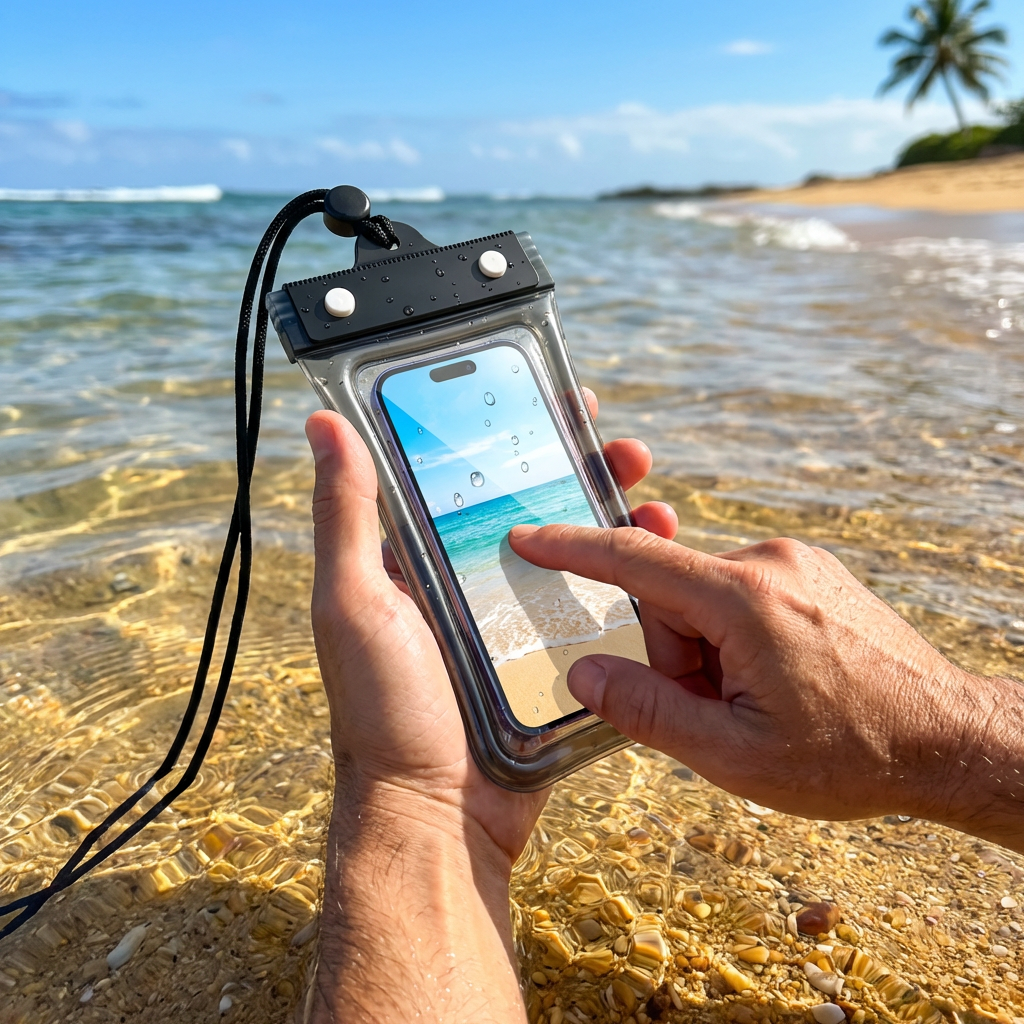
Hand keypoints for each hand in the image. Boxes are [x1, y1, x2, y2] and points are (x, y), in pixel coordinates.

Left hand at [303, 388, 675, 1021]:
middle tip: (624, 449)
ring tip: (655, 500)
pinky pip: (596, 612)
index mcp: (423, 558)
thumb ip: (346, 516)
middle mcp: (471, 582)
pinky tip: (663, 567)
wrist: (439, 816)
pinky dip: (629, 586)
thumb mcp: (354, 602)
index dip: (511, 431)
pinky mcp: (553, 661)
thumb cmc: (386, 710)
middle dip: (583, 470)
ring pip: (577, 555)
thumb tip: (324, 424)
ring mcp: (516, 623)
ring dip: (617, 521)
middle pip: (537, 507)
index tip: (552, 399)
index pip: (471, 474)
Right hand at [508, 526, 1023, 849]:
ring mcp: (794, 562)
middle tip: (718, 712)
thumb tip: (583, 673)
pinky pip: (740, 595)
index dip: (570, 548)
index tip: (525, 537)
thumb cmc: (849, 755)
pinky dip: (734, 636)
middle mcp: (767, 561)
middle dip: (673, 655)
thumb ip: (647, 710)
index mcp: (741, 599)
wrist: (951, 740)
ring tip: (757, 703)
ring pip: (705, 598)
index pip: (632, 558)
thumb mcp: (734, 754)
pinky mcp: (810, 572)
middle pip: (669, 595)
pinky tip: (776, 681)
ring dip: (707, 650)